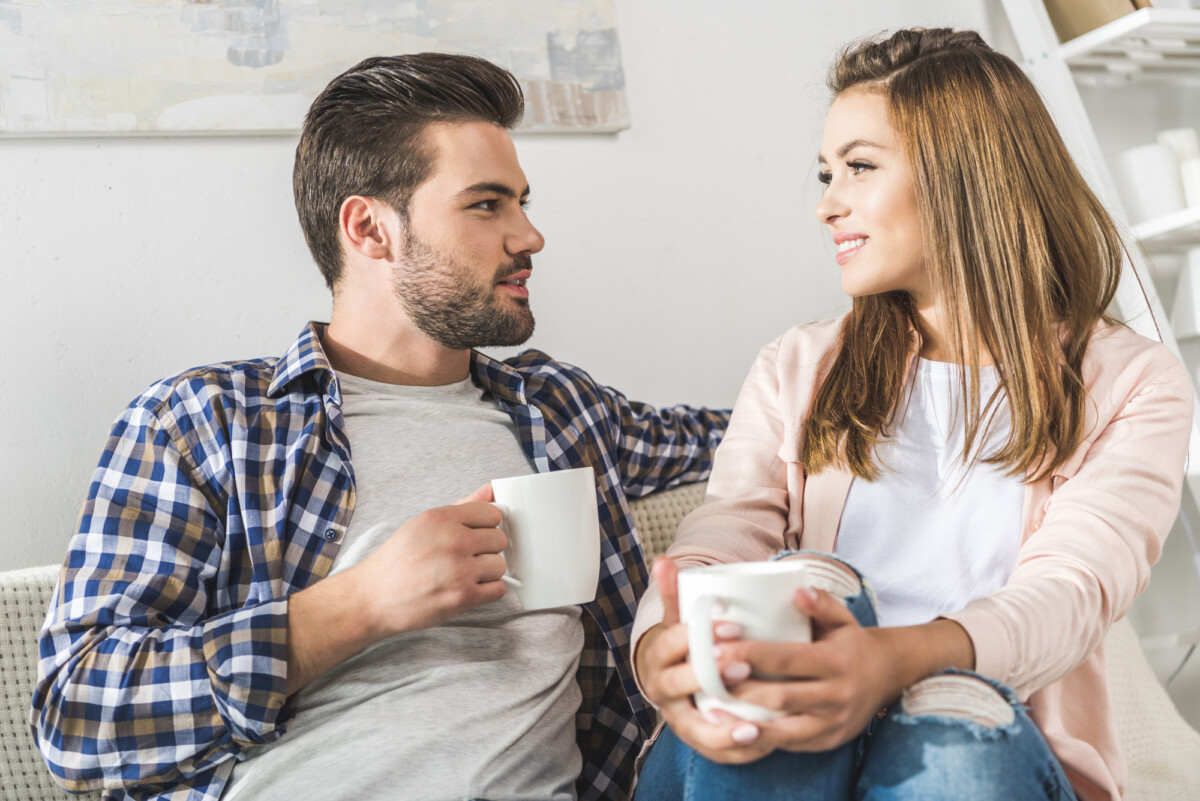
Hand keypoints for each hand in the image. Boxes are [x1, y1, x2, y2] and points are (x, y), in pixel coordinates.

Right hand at [351, 484, 509, 636]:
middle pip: (499, 539)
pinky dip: (487, 591)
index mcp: (442, 518)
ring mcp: (459, 569)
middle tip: (467, 557)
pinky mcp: (463, 596)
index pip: (492, 513)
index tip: (477, 534)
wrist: (374, 597)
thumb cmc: (396, 561)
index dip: (486, 526)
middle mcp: (453, 540)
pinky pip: (497, 589)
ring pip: (500, 565)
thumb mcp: (423, 524)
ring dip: (486, 572)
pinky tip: (468, 588)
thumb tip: (489, 490)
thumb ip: (461, 507)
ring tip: (464, 575)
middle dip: (486, 550)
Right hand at [635, 557, 773, 763]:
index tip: (731, 627)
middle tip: (744, 665)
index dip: (698, 636)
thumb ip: (675, 593)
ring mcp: (679, 719)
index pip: (671, 644)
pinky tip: (762, 741)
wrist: (674, 682)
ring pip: (695, 729)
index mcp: (658, 657)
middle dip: (711, 676)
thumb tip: (664, 559)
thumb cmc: (685, 647)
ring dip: (724, 729)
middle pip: (679, 685)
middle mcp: (664, 691)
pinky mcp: (697, 740)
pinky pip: (714, 751)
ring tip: (754, 723)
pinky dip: (737, 749)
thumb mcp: (679, 620)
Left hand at [718, 587, 899, 752]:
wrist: (886, 677)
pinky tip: (733, 731)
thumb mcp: (843, 619)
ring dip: (745, 723)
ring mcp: (832, 723)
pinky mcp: (827, 742)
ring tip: (710, 713)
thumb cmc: (851, 643)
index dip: (750, 655)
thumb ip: (821, 602)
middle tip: (704, 680)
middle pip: (780, 696)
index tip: (716, 649)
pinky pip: (790, 744)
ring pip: (783, 729)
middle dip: (740, 690)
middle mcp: (836, 696)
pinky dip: (761, 740)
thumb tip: (797, 589)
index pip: (786, 659)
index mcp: (836, 662)